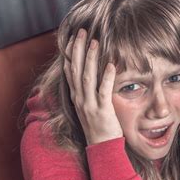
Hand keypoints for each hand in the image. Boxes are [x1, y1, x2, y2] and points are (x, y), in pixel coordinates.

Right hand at [63, 29, 123, 144]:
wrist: (102, 147)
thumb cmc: (99, 126)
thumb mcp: (90, 107)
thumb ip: (89, 91)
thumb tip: (93, 75)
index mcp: (77, 97)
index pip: (70, 71)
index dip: (71, 53)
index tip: (73, 37)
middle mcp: (80, 99)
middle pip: (76, 69)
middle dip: (78, 49)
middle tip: (81, 31)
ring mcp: (89, 105)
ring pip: (87, 77)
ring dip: (90, 58)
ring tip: (94, 41)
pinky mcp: (102, 111)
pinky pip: (103, 91)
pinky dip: (106, 77)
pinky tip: (110, 64)